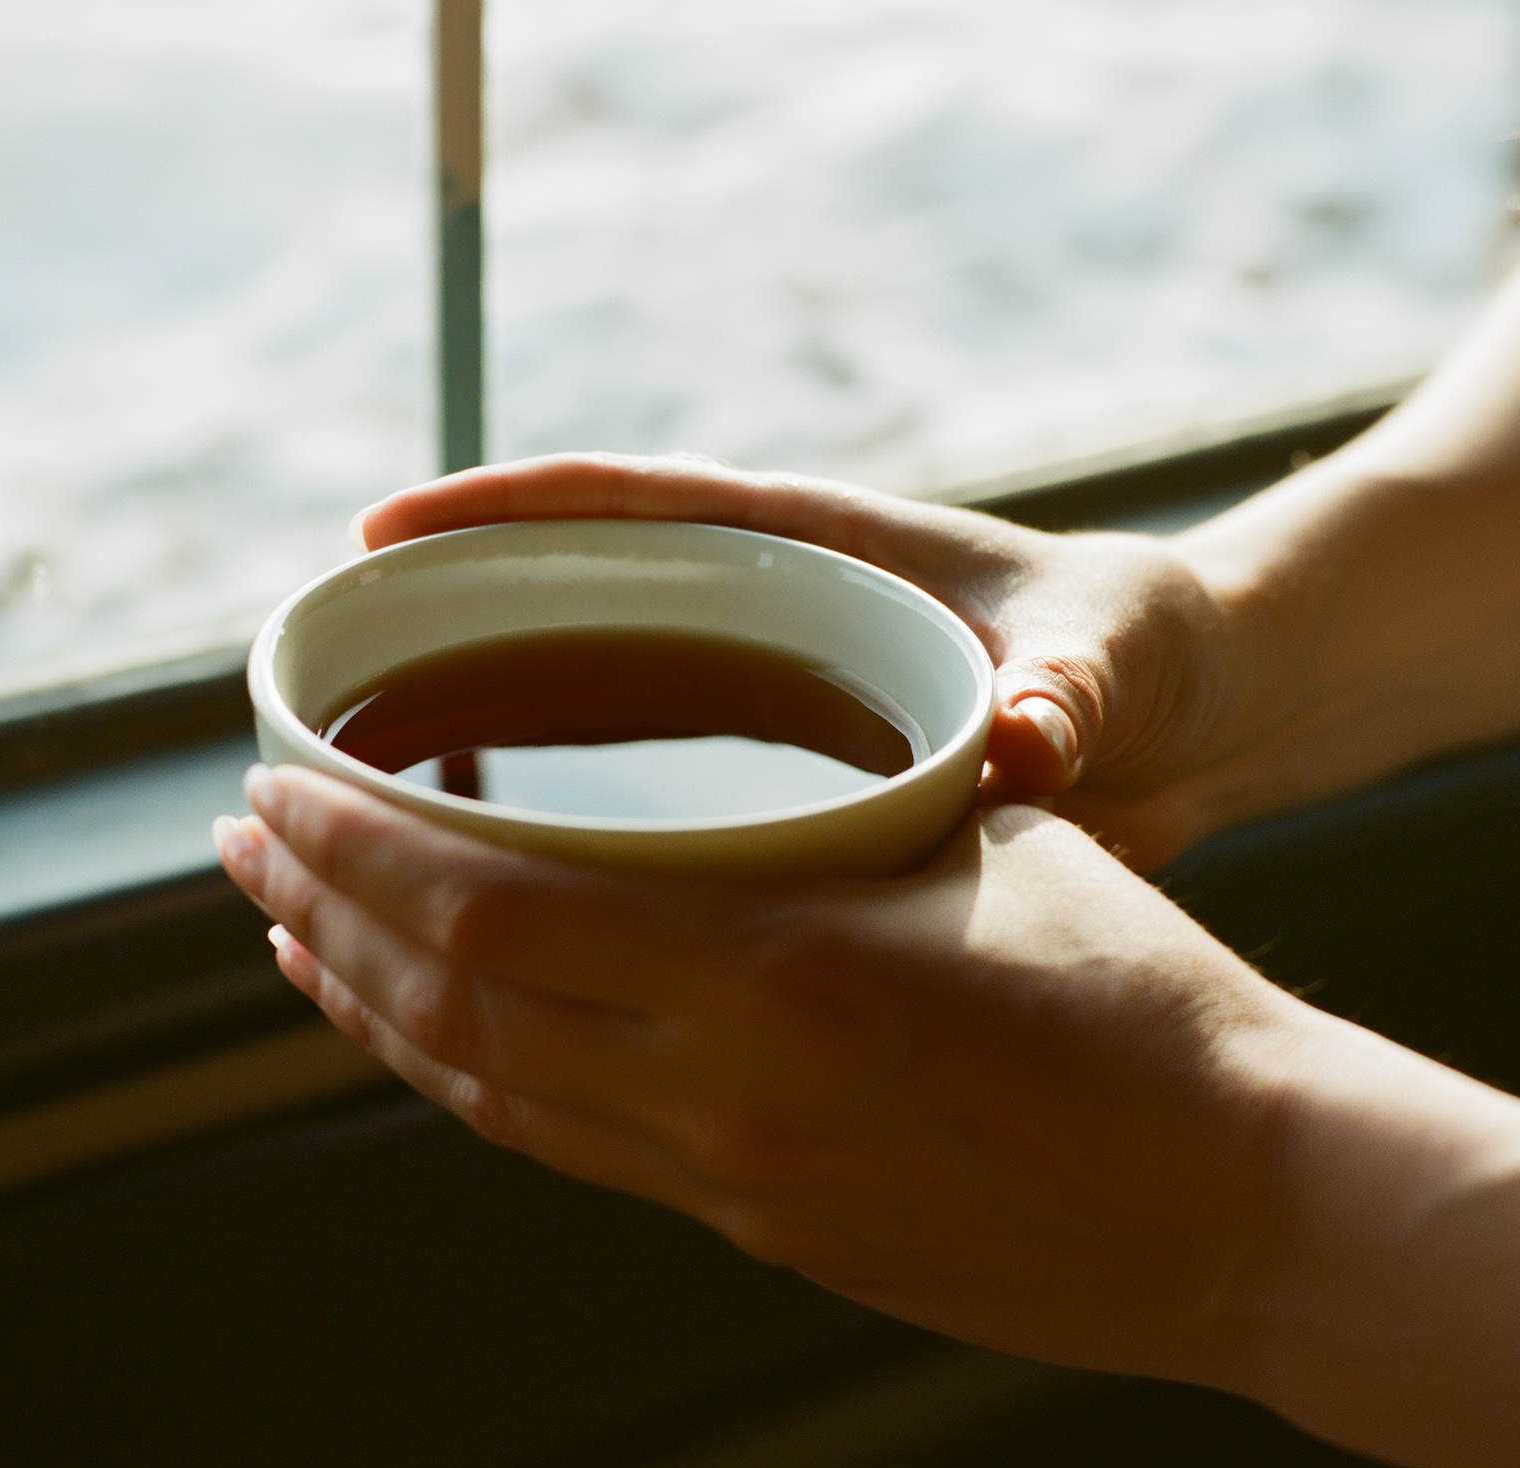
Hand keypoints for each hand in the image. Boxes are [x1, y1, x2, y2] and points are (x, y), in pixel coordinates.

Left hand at [214, 763, 1317, 1387]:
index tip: (276, 788)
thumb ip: (813, 840)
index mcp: (772, 965)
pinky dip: (482, 1084)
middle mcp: (724, 1091)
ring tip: (302, 945)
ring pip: (494, 1094)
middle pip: (453, 1003)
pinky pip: (577, 1149)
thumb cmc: (1142, 999)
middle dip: (326, 916)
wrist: (1246, 1202)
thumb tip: (698, 816)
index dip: (356, 847)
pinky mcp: (767, 1233)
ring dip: (378, 1013)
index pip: (486, 904)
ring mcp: (736, 1184)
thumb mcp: (976, 852)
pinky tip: (448, 1042)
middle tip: (242, 849)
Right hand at [357, 454, 1240, 868]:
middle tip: (312, 691)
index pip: (636, 505)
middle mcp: (773, 620)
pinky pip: (646, 807)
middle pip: (570, 610)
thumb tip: (1035, 735)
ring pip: (586, 710)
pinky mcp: (787, 788)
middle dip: (443, 638)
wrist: (1206, 718)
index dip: (505, 511)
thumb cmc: (1159, 648)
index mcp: (828, 552)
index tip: (383, 529)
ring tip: (352, 813)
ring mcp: (769, 705)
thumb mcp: (1120, 653)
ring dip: (477, 747)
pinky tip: (491, 909)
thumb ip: (1073, 686)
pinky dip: (568, 843)